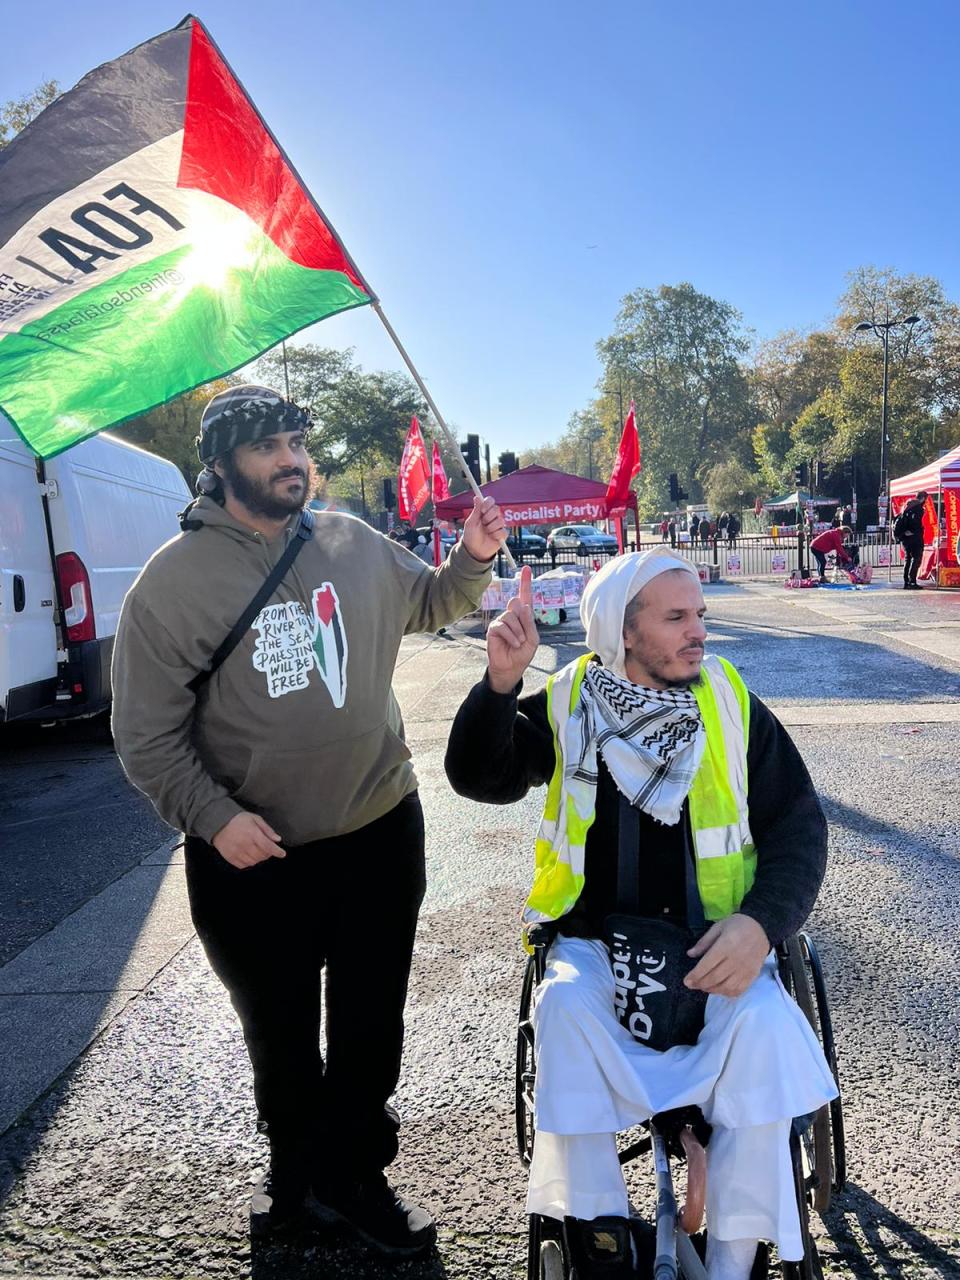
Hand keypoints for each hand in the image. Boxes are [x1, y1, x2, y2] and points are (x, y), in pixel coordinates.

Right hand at [212, 812, 286, 868]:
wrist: (218, 824)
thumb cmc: (238, 820)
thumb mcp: (255, 819)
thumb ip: (267, 829)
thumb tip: (277, 839)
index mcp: (252, 833)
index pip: (268, 846)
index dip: (277, 852)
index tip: (282, 854)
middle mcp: (245, 844)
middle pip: (262, 856)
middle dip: (268, 853)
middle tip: (267, 847)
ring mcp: (237, 852)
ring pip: (254, 862)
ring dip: (259, 858)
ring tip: (257, 850)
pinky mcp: (230, 857)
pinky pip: (244, 865)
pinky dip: (249, 862)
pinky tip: (248, 854)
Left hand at [462, 495, 504, 560]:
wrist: (474, 550)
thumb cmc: (471, 536)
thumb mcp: (471, 522)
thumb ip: (476, 510)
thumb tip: (477, 497)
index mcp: (484, 512)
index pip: (490, 501)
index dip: (488, 504)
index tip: (483, 511)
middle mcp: (493, 516)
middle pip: (497, 509)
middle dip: (488, 517)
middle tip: (483, 524)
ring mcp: (498, 525)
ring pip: (500, 521)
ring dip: (491, 528)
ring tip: (486, 532)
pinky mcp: (503, 534)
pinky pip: (503, 531)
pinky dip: (495, 535)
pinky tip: (491, 537)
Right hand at [487, 565, 538, 693]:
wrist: (511, 668)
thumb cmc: (523, 653)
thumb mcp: (533, 639)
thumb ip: (529, 622)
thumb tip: (523, 605)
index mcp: (523, 616)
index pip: (524, 596)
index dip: (525, 582)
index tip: (526, 568)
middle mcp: (512, 615)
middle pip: (516, 602)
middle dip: (523, 619)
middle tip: (524, 636)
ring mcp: (502, 621)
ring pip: (511, 616)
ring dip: (518, 632)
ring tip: (519, 643)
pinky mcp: (493, 628)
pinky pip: (503, 626)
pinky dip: (511, 636)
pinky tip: (514, 643)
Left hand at [684, 913, 768, 996]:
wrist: (761, 928)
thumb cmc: (737, 925)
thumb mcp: (718, 927)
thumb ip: (704, 942)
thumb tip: (690, 954)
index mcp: (726, 945)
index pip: (707, 965)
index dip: (695, 975)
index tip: (686, 981)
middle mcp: (736, 960)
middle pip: (715, 978)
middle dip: (700, 984)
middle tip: (692, 985)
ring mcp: (745, 969)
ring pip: (726, 987)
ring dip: (712, 990)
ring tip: (704, 987)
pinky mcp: (752, 976)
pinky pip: (739, 990)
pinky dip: (727, 994)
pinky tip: (719, 990)